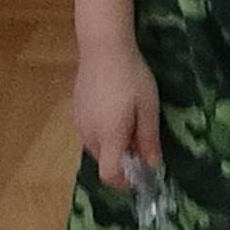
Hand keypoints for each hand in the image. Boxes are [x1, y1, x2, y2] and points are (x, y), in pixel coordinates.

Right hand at [72, 37, 164, 193]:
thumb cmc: (131, 76)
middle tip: (142, 142)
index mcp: (109, 136)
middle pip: (105, 162)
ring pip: (98, 148)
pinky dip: (104, 133)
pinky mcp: (76, 111)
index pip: (110, 175)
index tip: (140, 174)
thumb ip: (149, 139)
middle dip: (123, 161)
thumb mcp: (148, 108)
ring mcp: (80, 123)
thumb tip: (153, 166)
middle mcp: (90, 135)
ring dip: (114, 146)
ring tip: (130, 121)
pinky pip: (91, 133)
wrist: (103, 47)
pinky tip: (116, 110)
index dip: (124, 182)